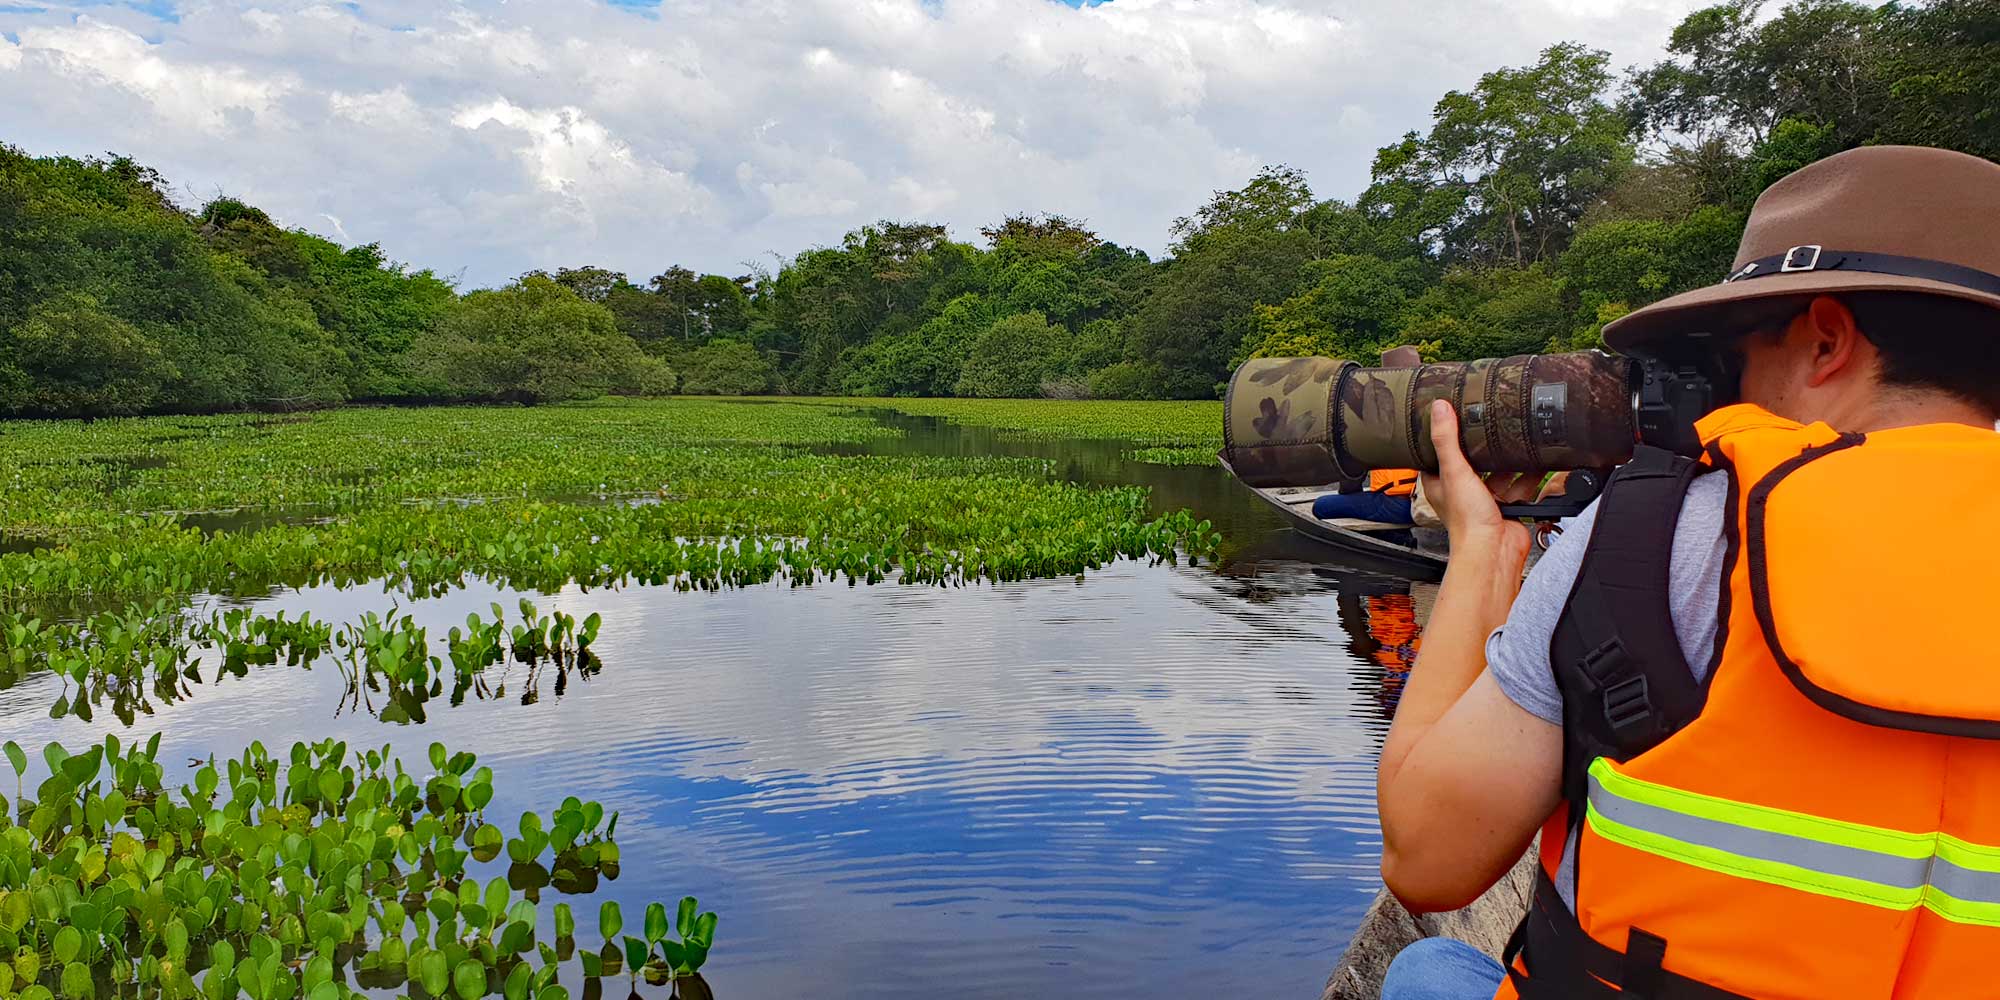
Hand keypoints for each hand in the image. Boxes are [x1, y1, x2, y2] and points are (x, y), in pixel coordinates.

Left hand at [1419, 400, 1532, 559]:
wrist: (1494, 550)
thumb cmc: (1466, 522)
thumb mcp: (1453, 471)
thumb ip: (1446, 439)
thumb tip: (1439, 409)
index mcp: (1441, 483)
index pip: (1438, 453)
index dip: (1444, 436)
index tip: (1451, 416)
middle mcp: (1462, 490)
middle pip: (1474, 460)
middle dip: (1484, 445)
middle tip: (1492, 421)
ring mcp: (1486, 498)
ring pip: (1500, 471)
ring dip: (1510, 459)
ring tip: (1518, 436)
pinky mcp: (1508, 505)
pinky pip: (1521, 484)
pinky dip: (1530, 474)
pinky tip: (1537, 460)